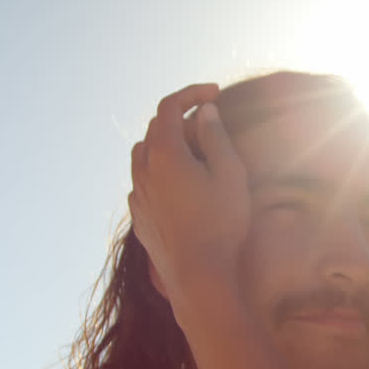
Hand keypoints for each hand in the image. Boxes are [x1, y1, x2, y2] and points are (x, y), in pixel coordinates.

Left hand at [129, 83, 247, 309]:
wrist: (198, 275)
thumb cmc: (221, 223)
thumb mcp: (230, 174)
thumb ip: (215, 136)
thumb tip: (204, 112)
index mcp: (165, 153)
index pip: (170, 107)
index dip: (191, 93)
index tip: (214, 92)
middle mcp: (143, 169)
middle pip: (155, 128)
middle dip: (181, 118)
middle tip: (209, 124)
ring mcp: (137, 194)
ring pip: (144, 154)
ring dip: (166, 144)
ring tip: (193, 152)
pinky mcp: (139, 216)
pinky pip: (144, 181)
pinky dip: (160, 170)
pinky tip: (180, 183)